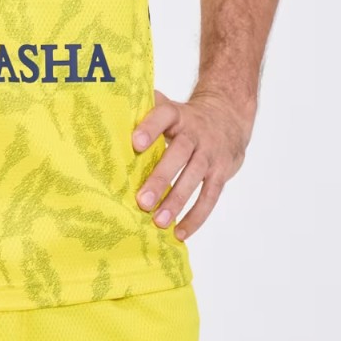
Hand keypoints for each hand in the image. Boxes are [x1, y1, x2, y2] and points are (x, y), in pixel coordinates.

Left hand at [130, 87, 250, 240]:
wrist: (228, 116)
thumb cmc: (186, 118)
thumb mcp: (170, 108)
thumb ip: (146, 110)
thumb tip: (112, 110)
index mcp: (177, 115)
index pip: (164, 116)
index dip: (151, 128)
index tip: (136, 143)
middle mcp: (196, 133)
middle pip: (179, 154)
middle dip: (161, 178)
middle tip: (142, 201)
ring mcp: (210, 154)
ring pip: (194, 177)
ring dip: (177, 201)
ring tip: (159, 221)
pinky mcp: (221, 172)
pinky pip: (210, 196)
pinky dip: (196, 216)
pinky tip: (179, 232)